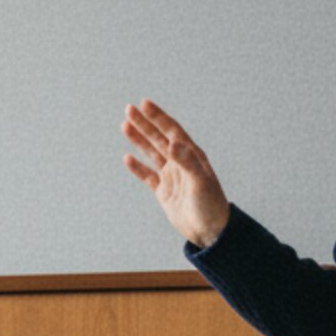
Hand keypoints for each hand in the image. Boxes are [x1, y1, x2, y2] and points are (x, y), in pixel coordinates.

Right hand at [123, 99, 230, 249]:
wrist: (210, 231)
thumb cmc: (210, 205)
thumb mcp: (200, 181)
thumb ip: (186, 161)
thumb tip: (172, 142)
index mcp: (191, 155)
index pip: (172, 130)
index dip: (158, 117)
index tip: (144, 104)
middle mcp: (180, 162)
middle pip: (159, 138)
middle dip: (144, 123)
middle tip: (128, 109)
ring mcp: (171, 176)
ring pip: (151, 153)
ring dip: (138, 140)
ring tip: (125, 126)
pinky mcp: (164, 192)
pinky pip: (148, 176)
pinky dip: (137, 167)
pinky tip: (127, 158)